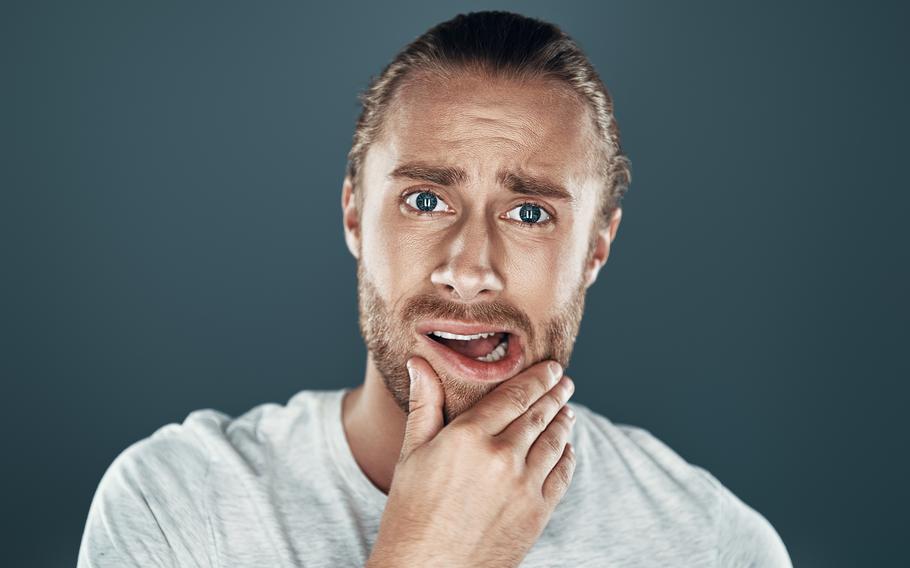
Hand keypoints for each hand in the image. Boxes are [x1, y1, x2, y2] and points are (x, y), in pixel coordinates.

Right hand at [366, 357, 576, 567]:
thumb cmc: (411, 513)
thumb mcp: (412, 453)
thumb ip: (424, 404)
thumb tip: (418, 362)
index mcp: (468, 437)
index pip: (514, 396)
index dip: (537, 379)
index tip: (551, 368)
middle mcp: (501, 457)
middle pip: (539, 415)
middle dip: (555, 395)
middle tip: (565, 381)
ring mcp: (523, 486)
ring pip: (554, 442)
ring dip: (563, 422)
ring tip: (567, 410)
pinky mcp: (537, 513)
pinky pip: (561, 475)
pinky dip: (567, 456)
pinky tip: (567, 448)